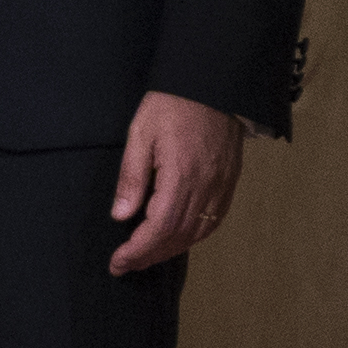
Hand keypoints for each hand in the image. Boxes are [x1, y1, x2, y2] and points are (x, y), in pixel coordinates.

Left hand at [107, 92, 247, 274]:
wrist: (213, 83)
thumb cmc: (172, 103)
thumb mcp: (141, 133)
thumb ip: (132, 177)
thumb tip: (121, 215)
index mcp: (181, 174)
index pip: (159, 227)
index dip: (138, 250)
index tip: (118, 262)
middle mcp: (206, 186)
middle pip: (178, 236)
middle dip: (150, 255)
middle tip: (125, 265)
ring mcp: (222, 186)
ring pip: (197, 233)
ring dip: (170, 250)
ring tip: (146, 255)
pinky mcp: (229, 182)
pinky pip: (213, 221)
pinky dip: (192, 236)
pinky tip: (176, 237)